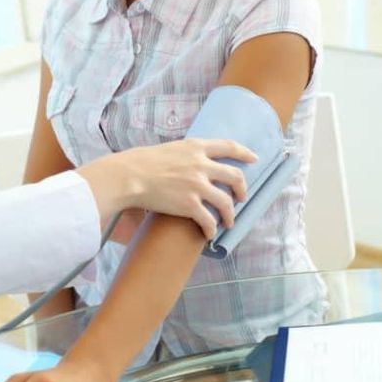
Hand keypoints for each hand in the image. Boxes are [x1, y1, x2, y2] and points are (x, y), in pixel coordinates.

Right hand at [77, 138, 255, 238]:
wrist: (128, 176)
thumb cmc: (141, 162)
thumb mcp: (169, 149)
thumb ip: (186, 154)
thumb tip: (193, 163)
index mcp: (195, 148)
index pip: (228, 146)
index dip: (244, 152)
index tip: (254, 159)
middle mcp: (201, 165)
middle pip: (235, 176)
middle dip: (242, 189)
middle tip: (241, 197)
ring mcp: (197, 185)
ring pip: (226, 202)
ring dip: (230, 214)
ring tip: (228, 221)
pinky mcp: (189, 205)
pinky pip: (209, 220)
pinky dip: (211, 229)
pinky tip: (209, 234)